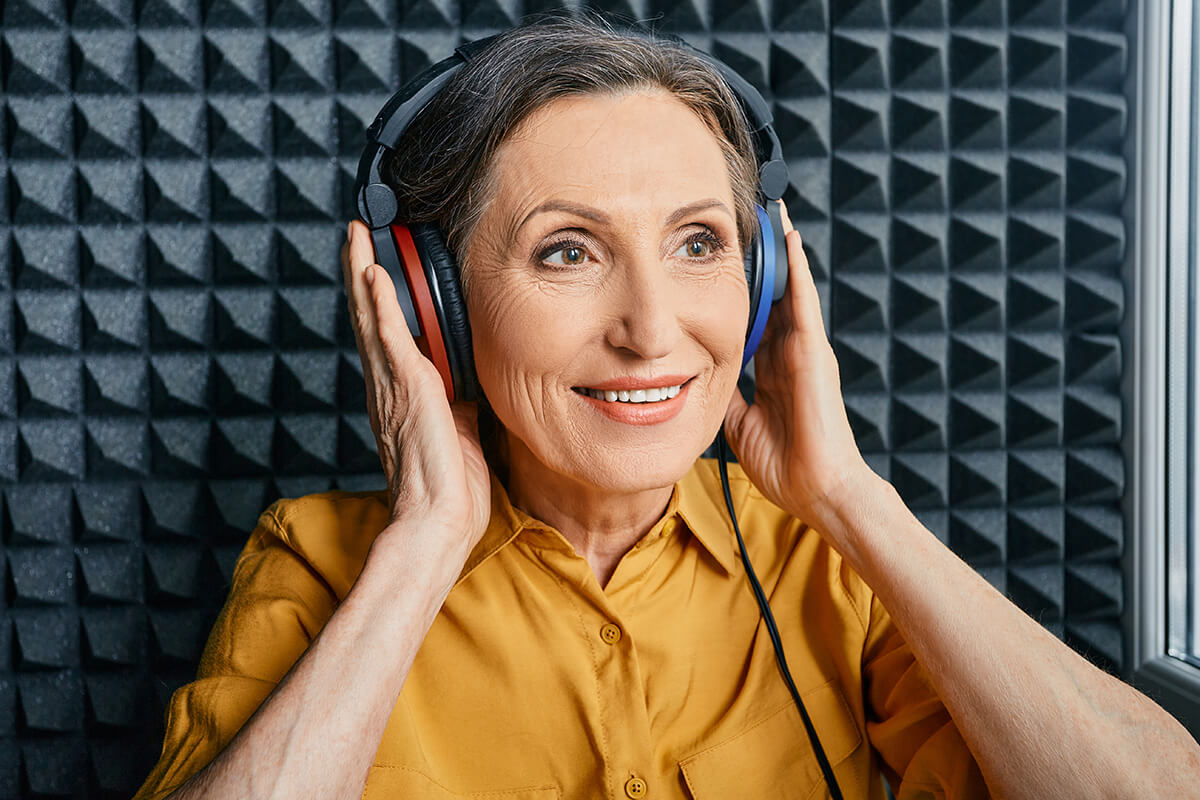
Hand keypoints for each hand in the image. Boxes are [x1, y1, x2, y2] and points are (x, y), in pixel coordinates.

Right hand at [341, 220, 490, 557]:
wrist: (439, 520)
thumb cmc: (449, 487)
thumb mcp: (463, 430)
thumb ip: (463, 400)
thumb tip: (474, 382)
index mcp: (400, 395)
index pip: (385, 334)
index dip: (377, 299)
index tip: (375, 264)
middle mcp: (388, 385)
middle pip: (367, 316)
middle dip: (361, 270)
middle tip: (357, 232)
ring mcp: (393, 385)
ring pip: (369, 316)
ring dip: (361, 271)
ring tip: (356, 234)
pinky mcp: (407, 389)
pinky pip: (388, 336)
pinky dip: (378, 303)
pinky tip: (371, 271)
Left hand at [723, 200, 871, 528]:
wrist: (818, 489)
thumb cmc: (786, 463)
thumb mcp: (739, 422)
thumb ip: (725, 392)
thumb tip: (697, 376)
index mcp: (774, 369)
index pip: (755, 318)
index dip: (741, 290)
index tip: (725, 263)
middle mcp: (791, 352)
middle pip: (773, 294)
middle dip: (761, 260)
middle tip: (748, 219)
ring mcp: (805, 349)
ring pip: (790, 288)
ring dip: (780, 250)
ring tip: (771, 210)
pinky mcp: (815, 350)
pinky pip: (803, 300)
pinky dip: (797, 268)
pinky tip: (789, 238)